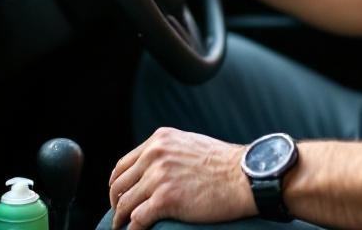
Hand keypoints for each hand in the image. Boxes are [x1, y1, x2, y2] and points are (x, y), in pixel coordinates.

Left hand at [108, 127, 252, 229]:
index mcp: (159, 140)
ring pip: (125, 203)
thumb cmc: (224, 164)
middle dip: (116, 203)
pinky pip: (138, 219)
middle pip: (119, 184)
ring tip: (121, 228)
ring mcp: (159, 177)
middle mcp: (155, 155)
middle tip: (118, 216)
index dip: (117, 184)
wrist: (245, 176)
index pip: (124, 164)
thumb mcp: (189, 145)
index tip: (118, 196)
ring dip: (120, 219)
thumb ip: (169, 152)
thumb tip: (153, 169)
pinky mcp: (166, 199)